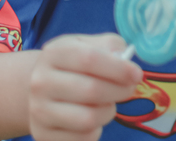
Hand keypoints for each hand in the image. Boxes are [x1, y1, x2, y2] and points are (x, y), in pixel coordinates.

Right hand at [29, 34, 144, 140]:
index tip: (137, 74)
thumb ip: (109, 46)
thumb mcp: (86, 45)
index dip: (119, 68)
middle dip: (120, 91)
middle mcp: (41, 82)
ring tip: (108, 103)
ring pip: (88, 118)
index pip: (90, 59)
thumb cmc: (72, 65)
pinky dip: (96, 130)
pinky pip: (82, 138)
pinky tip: (93, 117)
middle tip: (129, 89)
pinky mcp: (43, 134)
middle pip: (92, 90)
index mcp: (54, 54)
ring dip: (108, 111)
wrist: (40, 88)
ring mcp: (39, 110)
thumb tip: (125, 59)